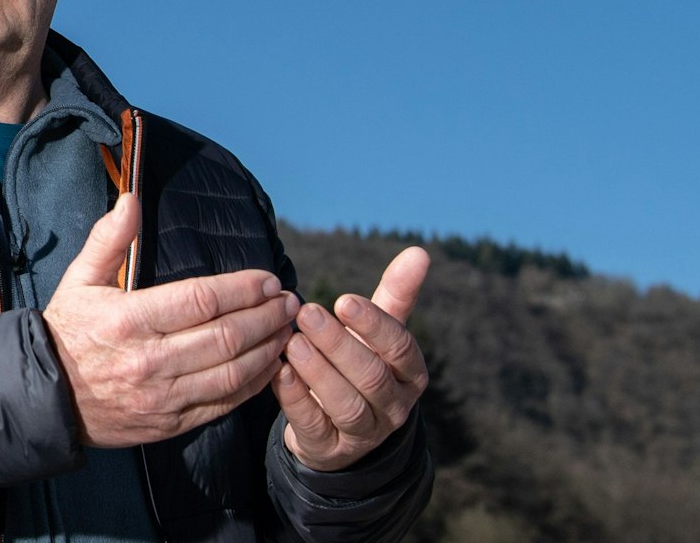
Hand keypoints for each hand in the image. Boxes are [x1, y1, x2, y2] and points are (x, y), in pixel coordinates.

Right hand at [43, 194, 299, 447]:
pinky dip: (255, 385)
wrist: (46, 397)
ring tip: (288, 329)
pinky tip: (271, 365)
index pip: (201, 300)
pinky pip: (223, 405)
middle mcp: (149, 360)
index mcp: (128, 320)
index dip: (242, 289)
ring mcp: (161, 397)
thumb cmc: (67, 331)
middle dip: (266, 317)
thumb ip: (108, 239)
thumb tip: (131, 198)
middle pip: (226, 337)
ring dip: (269, 349)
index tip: (268, 279)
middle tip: (289, 302)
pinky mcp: (170, 424)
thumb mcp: (79, 279)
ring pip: (232, 373)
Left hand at [273, 247, 430, 471]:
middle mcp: (394, 406)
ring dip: (318, 371)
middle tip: (307, 313)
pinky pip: (314, 426)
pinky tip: (279, 372)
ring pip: (347, 404)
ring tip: (293, 342)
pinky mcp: (329, 449)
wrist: (338, 426)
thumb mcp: (377, 332)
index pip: (400, 348)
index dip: (373, 325)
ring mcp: (364, 433)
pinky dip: (295, 399)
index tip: (343, 300)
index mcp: (410, 374)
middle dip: (339, 343)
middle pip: (371, 376)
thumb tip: (419, 251)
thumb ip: (396, 294)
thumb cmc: (360, 363)